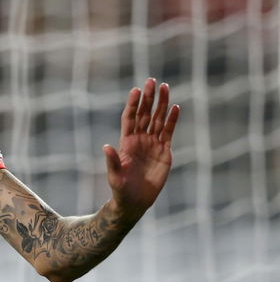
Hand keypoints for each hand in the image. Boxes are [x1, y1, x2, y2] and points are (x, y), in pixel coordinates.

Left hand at [102, 79, 179, 219]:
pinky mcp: (164, 151)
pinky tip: (176, 107)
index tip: (136, 90)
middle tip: (152, 80)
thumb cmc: (121, 189)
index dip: (133, 104)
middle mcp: (139, 139)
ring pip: (158, 119)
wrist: (135, 201)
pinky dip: (172, 120)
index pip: (130, 118)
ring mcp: (152, 144)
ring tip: (166, 87)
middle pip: (145, 114)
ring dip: (162, 104)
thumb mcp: (114, 176)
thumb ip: (112, 161)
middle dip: (149, 98)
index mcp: (126, 142)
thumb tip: (106, 146)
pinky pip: (168, 132)